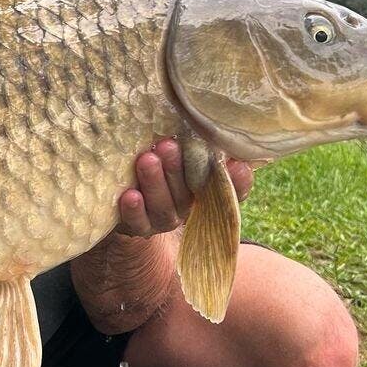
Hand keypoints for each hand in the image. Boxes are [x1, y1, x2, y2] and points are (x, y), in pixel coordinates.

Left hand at [116, 138, 253, 238]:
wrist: (127, 191)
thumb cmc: (160, 161)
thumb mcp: (181, 149)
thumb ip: (201, 144)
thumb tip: (226, 140)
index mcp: (205, 191)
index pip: (231, 191)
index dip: (238, 181)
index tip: (238, 164)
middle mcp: (186, 207)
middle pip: (188, 195)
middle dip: (177, 170)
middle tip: (168, 146)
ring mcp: (162, 219)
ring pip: (164, 208)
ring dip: (155, 183)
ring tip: (147, 159)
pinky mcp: (138, 227)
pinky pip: (138, 222)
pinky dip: (134, 210)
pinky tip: (129, 195)